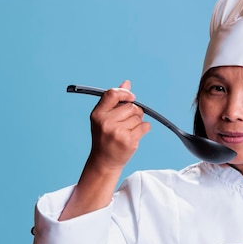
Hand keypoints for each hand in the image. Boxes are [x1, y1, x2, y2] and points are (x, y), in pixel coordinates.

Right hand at [59, 80, 149, 220]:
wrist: (104, 161)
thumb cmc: (105, 137)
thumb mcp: (104, 118)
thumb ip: (115, 100)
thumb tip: (127, 83)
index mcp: (98, 114)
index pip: (112, 94)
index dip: (125, 93)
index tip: (131, 97)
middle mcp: (106, 122)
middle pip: (130, 106)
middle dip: (134, 111)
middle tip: (128, 121)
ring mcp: (117, 132)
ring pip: (138, 117)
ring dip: (137, 122)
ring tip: (128, 131)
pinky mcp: (129, 141)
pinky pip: (145, 126)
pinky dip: (144, 129)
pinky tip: (135, 135)